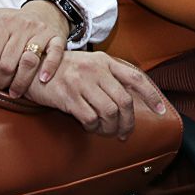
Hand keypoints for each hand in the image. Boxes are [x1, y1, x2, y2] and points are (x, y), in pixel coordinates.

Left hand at [0, 2, 68, 97]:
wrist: (45, 12)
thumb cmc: (14, 20)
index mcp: (5, 24)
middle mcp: (23, 27)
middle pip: (8, 61)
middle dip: (0, 80)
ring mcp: (41, 33)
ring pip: (29, 61)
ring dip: (20, 81)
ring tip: (14, 92)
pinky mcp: (56, 38)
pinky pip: (55, 54)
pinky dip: (49, 67)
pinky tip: (42, 80)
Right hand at [24, 50, 166, 138]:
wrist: (33, 67)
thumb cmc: (65, 70)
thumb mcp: (90, 65)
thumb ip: (109, 77)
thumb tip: (129, 101)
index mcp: (106, 61)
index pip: (136, 79)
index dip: (152, 96)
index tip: (161, 111)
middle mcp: (96, 70)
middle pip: (125, 102)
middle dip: (128, 123)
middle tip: (124, 133)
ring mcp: (82, 82)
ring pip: (110, 113)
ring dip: (111, 129)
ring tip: (107, 132)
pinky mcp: (69, 96)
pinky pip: (91, 119)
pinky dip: (94, 128)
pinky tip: (91, 127)